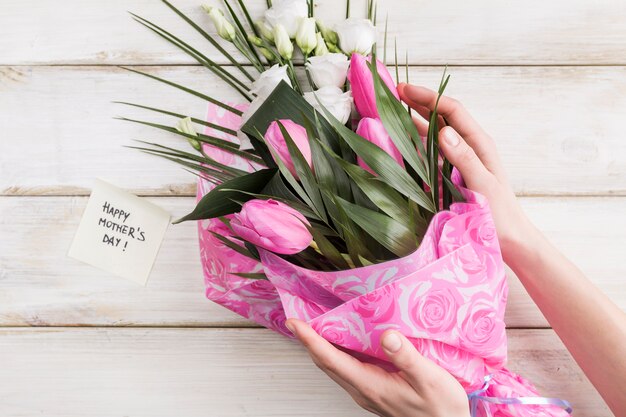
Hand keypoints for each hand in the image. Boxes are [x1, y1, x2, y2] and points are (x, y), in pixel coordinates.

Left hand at [286, 319, 469, 416]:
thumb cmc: (441, 407)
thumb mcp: (428, 379)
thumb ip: (406, 357)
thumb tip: (387, 334)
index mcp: (370, 385)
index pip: (330, 359)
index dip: (309, 340)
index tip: (295, 323)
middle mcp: (362, 390)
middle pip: (325, 363)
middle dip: (308, 340)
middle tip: (298, 318)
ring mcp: (366, 392)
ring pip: (334, 367)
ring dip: (320, 347)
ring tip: (314, 325)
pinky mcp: (373, 391)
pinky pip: (345, 369)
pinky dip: (336, 353)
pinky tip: (343, 340)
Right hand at [398, 83, 536, 262]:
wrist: (509, 240)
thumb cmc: (500, 214)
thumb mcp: (483, 184)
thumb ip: (464, 158)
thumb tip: (443, 131)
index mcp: (478, 144)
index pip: (451, 111)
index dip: (428, 97)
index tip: (404, 89)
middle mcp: (467, 148)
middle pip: (441, 117)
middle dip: (418, 102)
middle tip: (393, 92)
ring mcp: (457, 162)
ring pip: (433, 135)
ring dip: (413, 122)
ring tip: (392, 112)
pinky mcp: (449, 177)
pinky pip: (429, 156)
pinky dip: (414, 146)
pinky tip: (399, 143)